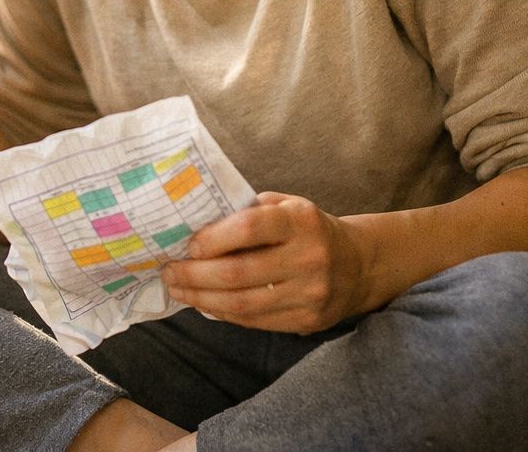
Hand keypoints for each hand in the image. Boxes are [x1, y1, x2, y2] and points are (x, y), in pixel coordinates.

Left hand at [161, 192, 371, 333]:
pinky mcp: (307, 321)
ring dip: (202, 298)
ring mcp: (310, 294)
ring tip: (178, 289)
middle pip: (239, 273)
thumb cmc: (307, 228)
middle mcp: (309, 257)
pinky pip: (254, 321)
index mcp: (301, 220)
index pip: (250, 228)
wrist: (358, 265)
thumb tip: (194, 222)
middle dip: (195, 275)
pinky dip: (223, 313)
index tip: (188, 245)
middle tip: (169, 271)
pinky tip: (204, 302)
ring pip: (242, 304)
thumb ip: (248, 211)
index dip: (213, 238)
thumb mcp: (286, 205)